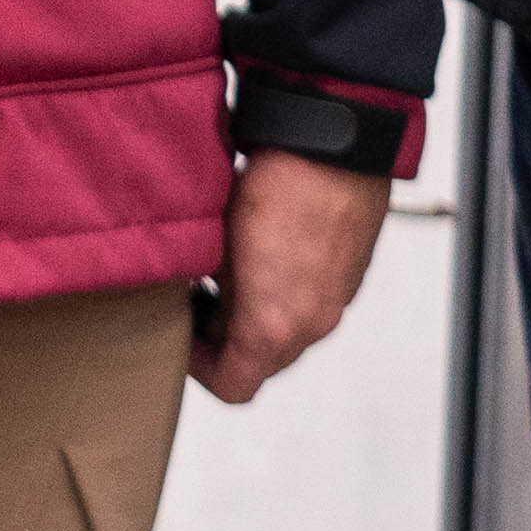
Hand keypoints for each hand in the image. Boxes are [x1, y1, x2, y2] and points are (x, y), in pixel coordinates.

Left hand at [193, 150, 395, 404]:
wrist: (336, 142)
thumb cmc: (273, 186)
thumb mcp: (217, 245)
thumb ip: (210, 294)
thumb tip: (197, 307)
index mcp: (274, 327)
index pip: (233, 387)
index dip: (199, 369)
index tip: (181, 335)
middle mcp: (313, 324)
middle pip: (263, 362)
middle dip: (226, 341)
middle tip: (198, 300)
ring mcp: (337, 300)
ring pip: (289, 333)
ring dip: (256, 317)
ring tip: (226, 272)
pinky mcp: (350, 274)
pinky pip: (312, 303)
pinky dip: (285, 294)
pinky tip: (262, 252)